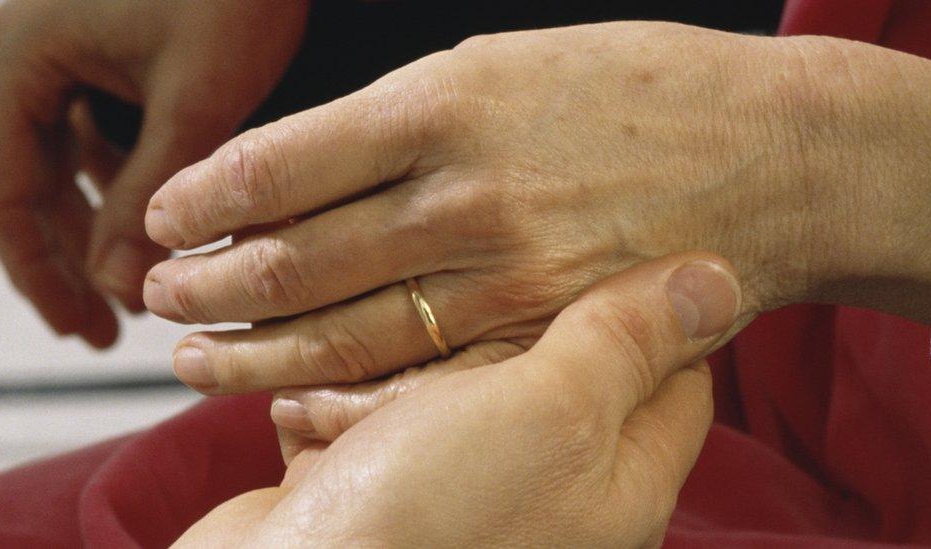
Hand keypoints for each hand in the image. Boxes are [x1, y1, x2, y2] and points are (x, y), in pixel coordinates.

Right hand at [0, 0, 307, 346]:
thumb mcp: (194, 98)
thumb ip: (150, 194)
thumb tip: (119, 285)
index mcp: (25, 60)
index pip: (5, 192)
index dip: (42, 271)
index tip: (81, 327)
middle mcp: (34, 56)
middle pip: (32, 182)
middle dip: (73, 255)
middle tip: (113, 325)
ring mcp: (73, 51)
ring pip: (72, 163)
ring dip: (104, 224)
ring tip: (145, 283)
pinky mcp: (114, 51)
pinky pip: (106, 133)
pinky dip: (130, 183)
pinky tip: (165, 220)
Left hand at [144, 21, 930, 391]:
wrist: (771, 159)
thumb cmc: (639, 94)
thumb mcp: (504, 63)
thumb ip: (399, 120)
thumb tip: (297, 167)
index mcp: (447, 105)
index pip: (280, 163)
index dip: (204, 196)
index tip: (166, 215)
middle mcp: (464, 196)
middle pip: (293, 259)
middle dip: (206, 284)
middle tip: (160, 294)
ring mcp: (504, 278)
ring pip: (340, 330)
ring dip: (250, 349)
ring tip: (195, 354)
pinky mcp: (540, 337)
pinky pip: (416, 375)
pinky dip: (339, 387)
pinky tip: (290, 392)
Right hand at [174, 252, 740, 545]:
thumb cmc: (429, 518)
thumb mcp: (549, 412)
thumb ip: (625, 342)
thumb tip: (718, 278)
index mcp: (616, 485)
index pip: (672, 374)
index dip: (641, 304)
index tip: (590, 243)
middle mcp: (547, 494)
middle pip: (549, 369)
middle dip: (495, 323)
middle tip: (461, 278)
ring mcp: (459, 493)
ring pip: (450, 384)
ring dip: (405, 360)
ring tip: (370, 346)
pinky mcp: (378, 489)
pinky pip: (377, 417)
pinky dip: (346, 402)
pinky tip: (314, 399)